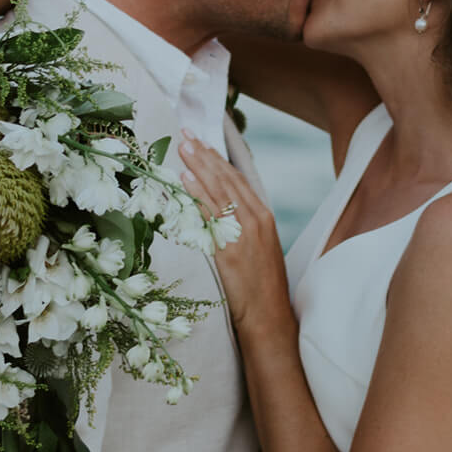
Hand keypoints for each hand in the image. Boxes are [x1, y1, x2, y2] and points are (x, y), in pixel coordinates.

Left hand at [178, 132, 289, 330]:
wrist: (269, 317)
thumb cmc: (261, 287)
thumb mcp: (256, 249)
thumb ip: (240, 227)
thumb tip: (217, 212)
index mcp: (264, 217)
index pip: (237, 179)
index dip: (217, 159)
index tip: (201, 141)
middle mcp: (256, 219)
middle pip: (227, 179)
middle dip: (205, 155)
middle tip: (186, 133)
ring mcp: (244, 233)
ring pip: (219, 191)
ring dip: (198, 166)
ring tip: (182, 147)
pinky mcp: (231, 249)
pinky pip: (211, 216)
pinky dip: (198, 194)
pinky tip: (185, 179)